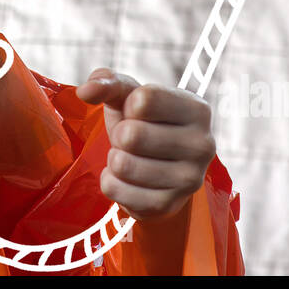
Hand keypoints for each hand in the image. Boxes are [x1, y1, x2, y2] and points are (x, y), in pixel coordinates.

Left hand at [75, 68, 214, 220]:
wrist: (157, 165)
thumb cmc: (144, 121)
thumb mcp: (129, 95)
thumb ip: (108, 83)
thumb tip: (86, 90)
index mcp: (198, 110)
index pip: (144, 99)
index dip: (128, 105)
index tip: (139, 112)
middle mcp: (203, 145)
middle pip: (132, 135)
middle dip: (119, 134)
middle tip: (131, 138)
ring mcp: (189, 180)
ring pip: (122, 165)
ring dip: (114, 159)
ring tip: (130, 157)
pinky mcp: (168, 206)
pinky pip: (115, 190)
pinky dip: (111, 181)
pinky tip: (127, 178)